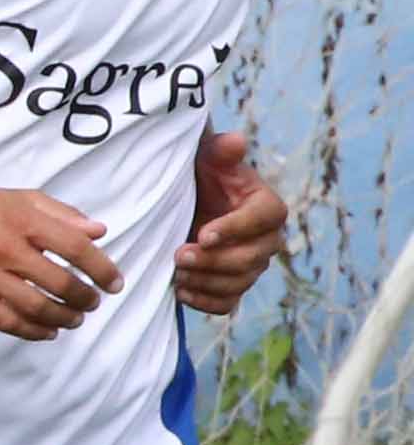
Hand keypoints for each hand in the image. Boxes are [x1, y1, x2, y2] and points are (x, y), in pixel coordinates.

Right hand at [0, 182, 122, 340]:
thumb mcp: (21, 198)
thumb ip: (62, 214)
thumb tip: (98, 232)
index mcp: (23, 221)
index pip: (76, 248)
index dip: (102, 269)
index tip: (114, 283)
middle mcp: (5, 249)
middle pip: (60, 283)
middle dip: (85, 298)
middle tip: (92, 302)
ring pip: (36, 307)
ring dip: (63, 318)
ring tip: (74, 319)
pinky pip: (6, 321)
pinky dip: (32, 331)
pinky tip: (47, 332)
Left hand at [177, 129, 290, 318]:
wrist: (192, 204)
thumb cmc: (204, 178)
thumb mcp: (210, 160)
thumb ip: (222, 151)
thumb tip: (235, 141)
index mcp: (268, 208)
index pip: (262, 220)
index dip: (234, 229)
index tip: (203, 234)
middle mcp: (267, 240)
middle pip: (251, 258)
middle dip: (214, 260)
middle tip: (179, 255)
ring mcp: (252, 265)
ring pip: (238, 283)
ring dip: (206, 282)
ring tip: (176, 273)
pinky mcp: (233, 285)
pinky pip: (228, 303)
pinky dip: (206, 302)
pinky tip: (181, 292)